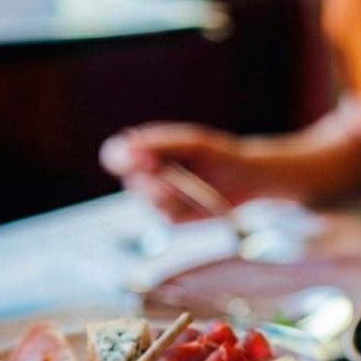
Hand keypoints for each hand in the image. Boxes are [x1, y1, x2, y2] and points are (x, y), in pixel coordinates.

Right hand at [100, 122, 266, 222]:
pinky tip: (198, 201)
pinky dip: (185, 208)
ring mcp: (157, 198)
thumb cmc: (218, 154)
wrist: (245, 178)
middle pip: (131, 182)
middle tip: (175, 179)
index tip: (141, 162)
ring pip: (149, 201)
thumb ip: (160, 142)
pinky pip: (168, 216)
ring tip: (194, 187)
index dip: (121, 160)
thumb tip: (128, 147)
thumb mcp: (192, 142)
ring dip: (172, 195)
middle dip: (154, 181)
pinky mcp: (172, 217)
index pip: (115, 155)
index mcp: (144, 150)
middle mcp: (145, 175)